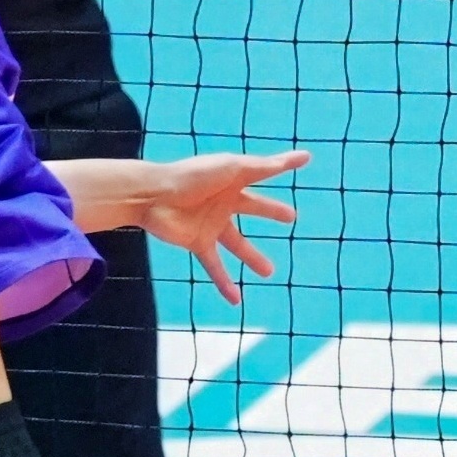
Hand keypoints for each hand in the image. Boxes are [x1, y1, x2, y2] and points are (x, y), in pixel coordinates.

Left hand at [134, 148, 308, 302]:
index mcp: (233, 179)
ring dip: (253, 258)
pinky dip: (224, 283)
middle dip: (271, 211)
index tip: (302, 161)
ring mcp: (212, 224)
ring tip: (269, 272)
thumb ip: (265, 167)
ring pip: (238, 244)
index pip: (264, 172)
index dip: (282, 166)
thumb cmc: (192, 176)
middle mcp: (224, 201)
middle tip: (290, 217)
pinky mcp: (198, 242)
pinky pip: (215, 266)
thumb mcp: (233, 169)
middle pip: (254, 207)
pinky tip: (236, 299)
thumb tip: (302, 157)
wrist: (153, 196)